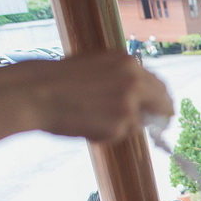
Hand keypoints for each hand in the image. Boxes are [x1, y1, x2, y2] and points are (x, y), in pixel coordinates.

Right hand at [16, 53, 172, 142]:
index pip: (161, 86)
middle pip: (165, 107)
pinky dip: (107, 135)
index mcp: (130, 64)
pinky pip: (121, 136)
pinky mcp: (120, 126)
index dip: (162, 102)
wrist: (35, 92)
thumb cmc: (58, 79)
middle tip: (155, 129)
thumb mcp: (97, 65)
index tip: (161, 112)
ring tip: (93, 118)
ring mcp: (129, 105)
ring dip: (124, 127)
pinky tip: (86, 124)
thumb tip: (144, 96)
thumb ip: (123, 78)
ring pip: (141, 124)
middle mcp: (135, 82)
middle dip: (161, 120)